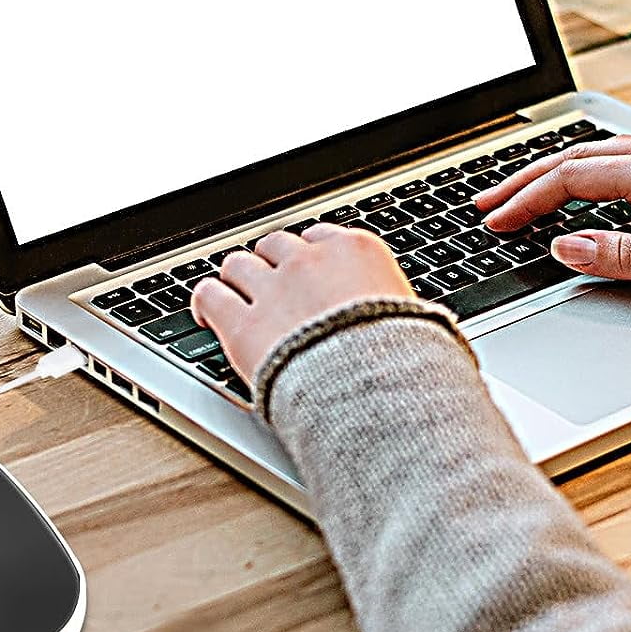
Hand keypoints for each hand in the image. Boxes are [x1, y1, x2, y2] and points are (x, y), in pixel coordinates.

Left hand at [191, 225, 411, 383]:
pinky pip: (209, 295)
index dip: (309, 258)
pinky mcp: (242, 326)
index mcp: (357, 252)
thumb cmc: (408, 364)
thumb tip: (424, 326)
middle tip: (271, 288)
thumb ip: (401, 311)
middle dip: (271, 265)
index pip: (320, 238)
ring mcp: (273, 290)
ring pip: (238, 264)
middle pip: (275, 245)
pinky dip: (205, 301)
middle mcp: (311, 261)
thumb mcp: (421, 324)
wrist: (379, 393)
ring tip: (236, 296)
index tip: (308, 274)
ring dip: (237, 280)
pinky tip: (206, 312)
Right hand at [474, 126, 630, 303]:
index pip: (572, 180)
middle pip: (579, 157)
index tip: (495, 222)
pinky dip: (595, 164)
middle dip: (526, 181)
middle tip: (487, 202)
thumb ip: (625, 257)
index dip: (525, 202)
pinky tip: (593, 178)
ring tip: (525, 192)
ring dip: (558, 170)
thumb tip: (567, 248)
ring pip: (603, 150)